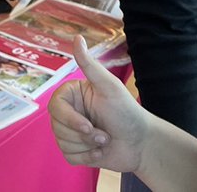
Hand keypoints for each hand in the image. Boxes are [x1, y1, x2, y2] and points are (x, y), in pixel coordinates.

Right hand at [50, 36, 147, 172]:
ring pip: (63, 143)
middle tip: (103, 133)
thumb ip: (89, 64)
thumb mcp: (108, 87)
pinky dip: (87, 158)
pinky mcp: (75, 151)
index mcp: (71, 95)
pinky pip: (69, 157)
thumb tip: (77, 37)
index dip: (70, 120)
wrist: (141, 144)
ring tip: (104, 140)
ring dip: (88, 146)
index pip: (55, 108)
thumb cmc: (127, 111)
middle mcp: (68, 113)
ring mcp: (70, 132)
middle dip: (84, 135)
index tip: (88, 125)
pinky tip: (101, 151)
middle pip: (57, 128)